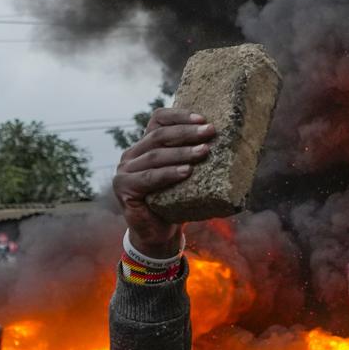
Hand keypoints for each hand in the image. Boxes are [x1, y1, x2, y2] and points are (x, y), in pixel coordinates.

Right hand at [114, 107, 215, 258]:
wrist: (158, 233)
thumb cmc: (176, 201)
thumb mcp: (184, 174)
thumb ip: (192, 155)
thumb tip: (224, 139)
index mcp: (145, 145)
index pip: (158, 120)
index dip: (179, 116)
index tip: (202, 118)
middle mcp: (132, 154)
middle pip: (159, 136)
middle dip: (187, 132)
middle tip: (210, 131)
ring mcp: (124, 171)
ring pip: (156, 156)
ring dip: (182, 152)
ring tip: (204, 151)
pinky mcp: (124, 188)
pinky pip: (149, 178)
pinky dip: (169, 174)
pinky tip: (186, 172)